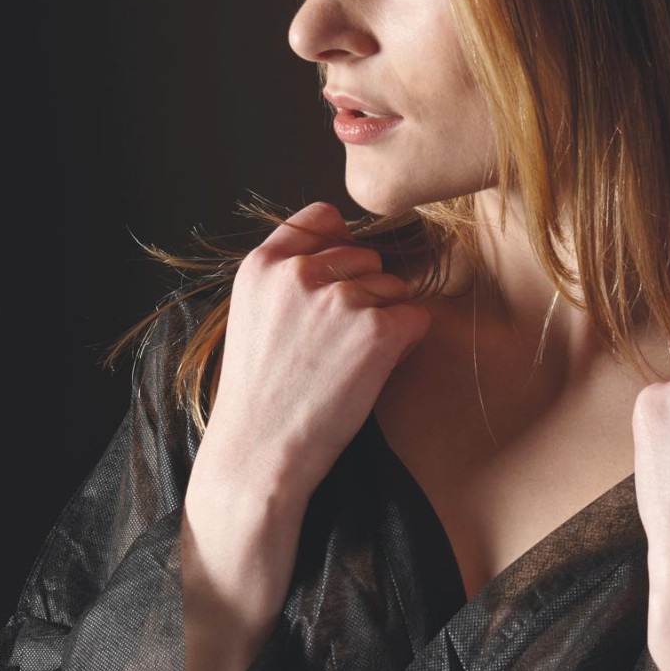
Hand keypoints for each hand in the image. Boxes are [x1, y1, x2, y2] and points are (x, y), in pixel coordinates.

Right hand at [191, 201, 431, 512]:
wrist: (261, 452)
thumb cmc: (260, 396)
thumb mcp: (253, 318)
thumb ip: (288, 277)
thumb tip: (347, 249)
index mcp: (263, 266)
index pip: (322, 218)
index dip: (340, 247)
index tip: (337, 281)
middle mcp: (300, 273)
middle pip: (366, 256)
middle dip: (365, 292)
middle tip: (338, 344)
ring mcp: (340, 299)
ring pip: (393, 288)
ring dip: (385, 321)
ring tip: (348, 362)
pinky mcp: (377, 331)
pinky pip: (416, 318)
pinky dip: (405, 344)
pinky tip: (372, 372)